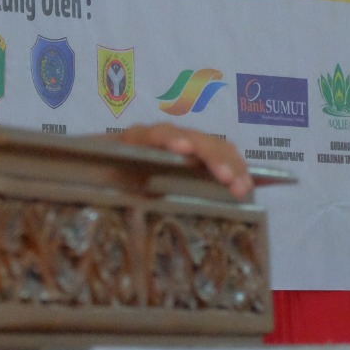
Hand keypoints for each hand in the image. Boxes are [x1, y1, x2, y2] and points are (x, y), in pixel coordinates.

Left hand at [115, 121, 252, 198]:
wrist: (104, 168)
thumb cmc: (107, 180)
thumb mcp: (108, 186)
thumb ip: (119, 195)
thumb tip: (130, 215)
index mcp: (135, 140)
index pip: (154, 134)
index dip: (169, 139)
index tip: (183, 149)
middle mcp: (161, 137)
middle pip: (191, 137)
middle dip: (211, 156)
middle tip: (226, 178)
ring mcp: (182, 142)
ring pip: (211, 144)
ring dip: (229, 164)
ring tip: (242, 187)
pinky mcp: (197, 155)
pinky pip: (220, 154)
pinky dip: (235, 168)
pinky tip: (245, 186)